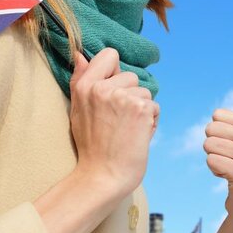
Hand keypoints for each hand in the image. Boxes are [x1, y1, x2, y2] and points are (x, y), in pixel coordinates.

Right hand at [68, 48, 158, 197]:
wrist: (103, 176)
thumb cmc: (92, 146)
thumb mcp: (78, 110)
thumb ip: (81, 80)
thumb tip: (80, 55)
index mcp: (85, 86)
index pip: (109, 55)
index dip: (116, 71)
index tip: (113, 92)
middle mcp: (102, 88)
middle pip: (131, 76)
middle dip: (130, 96)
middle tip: (118, 122)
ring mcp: (123, 97)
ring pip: (145, 93)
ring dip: (142, 111)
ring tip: (127, 130)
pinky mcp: (141, 109)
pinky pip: (155, 107)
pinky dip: (151, 122)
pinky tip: (137, 136)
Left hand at [203, 108, 232, 232]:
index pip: (217, 116)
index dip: (220, 133)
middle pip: (210, 129)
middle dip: (215, 147)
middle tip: (232, 161)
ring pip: (208, 145)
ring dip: (215, 160)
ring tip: (232, 170)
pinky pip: (210, 161)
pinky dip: (215, 171)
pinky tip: (229, 179)